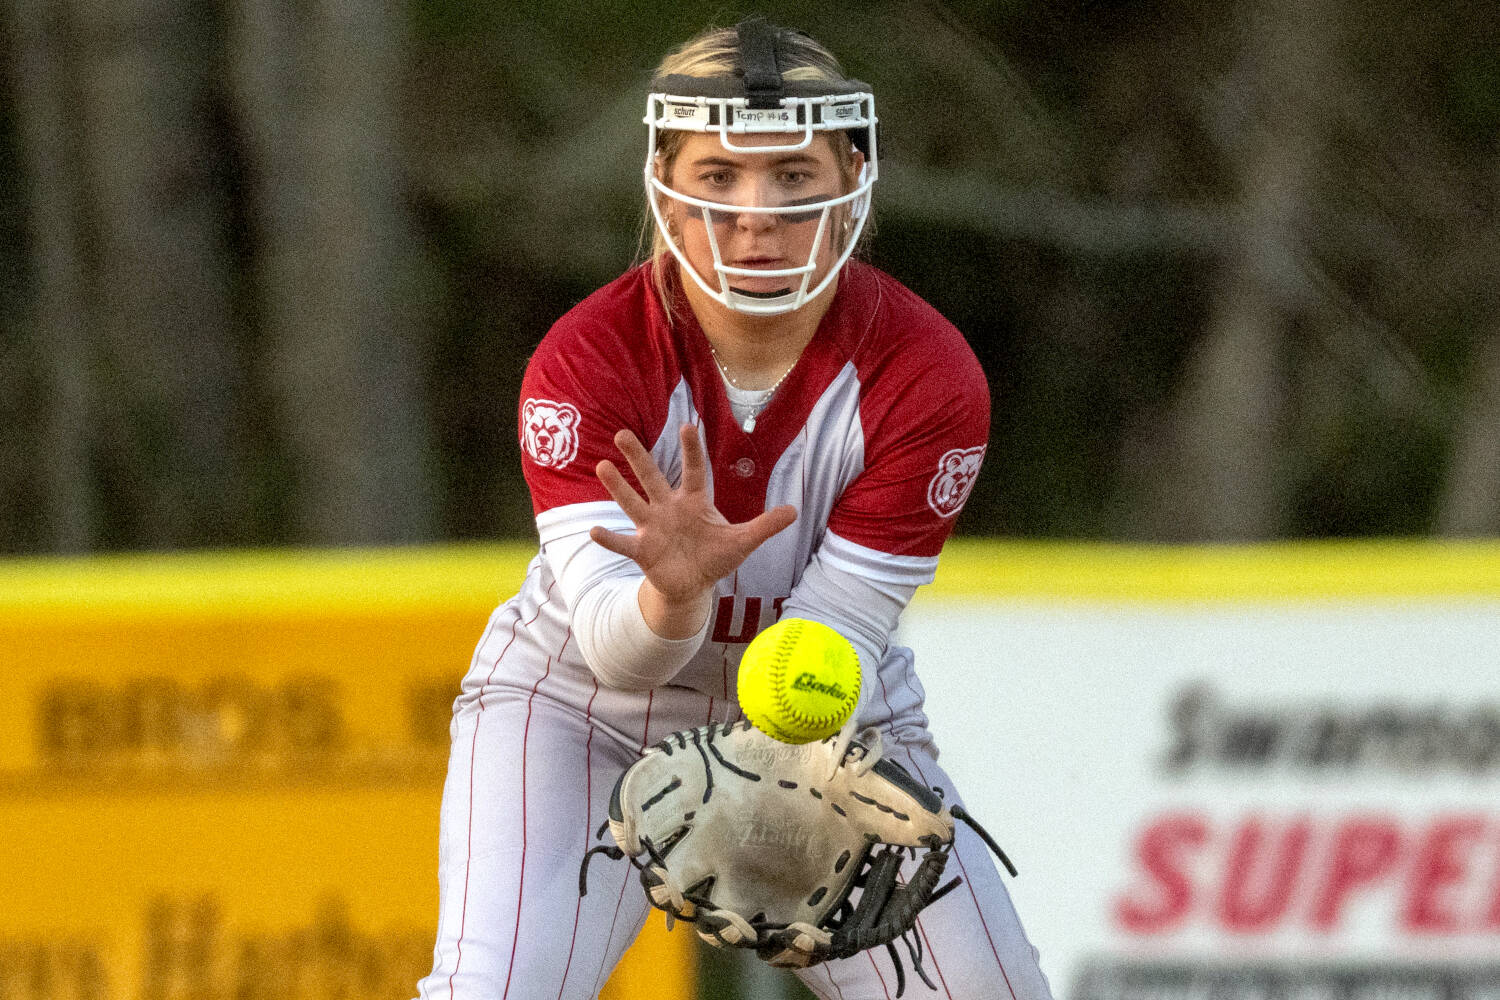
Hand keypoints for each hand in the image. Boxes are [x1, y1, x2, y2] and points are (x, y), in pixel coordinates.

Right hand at [590, 425, 796, 607]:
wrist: (693, 585)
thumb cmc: (715, 556)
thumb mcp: (743, 542)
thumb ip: (765, 526)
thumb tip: (794, 511)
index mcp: (694, 502)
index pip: (694, 471)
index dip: (692, 451)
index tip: (688, 426)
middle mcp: (668, 509)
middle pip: (652, 478)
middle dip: (638, 457)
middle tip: (622, 433)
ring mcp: (652, 528)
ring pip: (633, 503)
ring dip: (618, 487)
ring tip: (602, 466)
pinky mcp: (642, 551)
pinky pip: (624, 543)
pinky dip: (610, 538)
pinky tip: (594, 530)